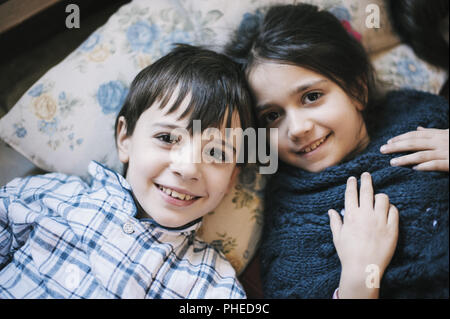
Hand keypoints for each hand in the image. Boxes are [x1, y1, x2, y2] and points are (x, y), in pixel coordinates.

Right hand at [328, 172, 398, 298]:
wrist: (363, 268)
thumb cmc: (348, 253)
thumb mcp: (337, 236)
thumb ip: (335, 221)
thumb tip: (331, 211)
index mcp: (351, 215)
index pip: (351, 193)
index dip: (352, 183)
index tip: (352, 178)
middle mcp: (365, 215)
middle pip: (367, 190)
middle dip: (366, 180)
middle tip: (366, 175)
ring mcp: (380, 221)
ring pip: (383, 198)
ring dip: (380, 196)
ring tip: (378, 197)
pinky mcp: (391, 228)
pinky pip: (394, 211)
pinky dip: (391, 208)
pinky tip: (388, 210)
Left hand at [380, 127, 448, 171]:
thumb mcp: (447, 134)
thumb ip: (433, 132)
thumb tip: (418, 128)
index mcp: (439, 135)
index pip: (415, 135)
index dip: (400, 138)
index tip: (388, 142)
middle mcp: (440, 142)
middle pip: (414, 143)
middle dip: (397, 146)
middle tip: (382, 150)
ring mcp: (446, 152)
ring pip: (422, 155)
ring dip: (406, 159)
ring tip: (392, 162)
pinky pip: (437, 165)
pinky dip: (425, 166)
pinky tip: (414, 169)